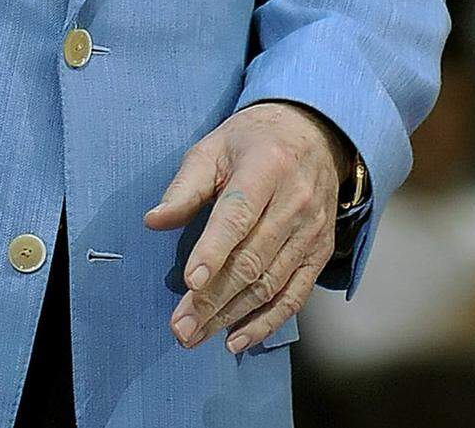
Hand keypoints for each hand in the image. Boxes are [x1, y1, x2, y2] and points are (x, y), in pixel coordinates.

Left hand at [144, 101, 350, 353]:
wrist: (313, 134)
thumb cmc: (252, 141)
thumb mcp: (214, 147)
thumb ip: (185, 186)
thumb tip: (154, 221)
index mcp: (266, 167)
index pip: (238, 215)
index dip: (214, 250)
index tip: (190, 281)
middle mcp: (295, 201)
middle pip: (252, 258)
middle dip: (214, 297)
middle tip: (180, 326)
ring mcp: (312, 230)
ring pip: (270, 283)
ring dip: (232, 315)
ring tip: (196, 335)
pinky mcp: (320, 252)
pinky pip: (295, 295)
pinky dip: (267, 322)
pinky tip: (238, 340)